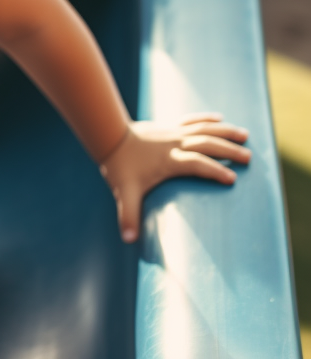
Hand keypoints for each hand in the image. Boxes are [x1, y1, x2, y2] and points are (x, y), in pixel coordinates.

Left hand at [99, 113, 250, 242]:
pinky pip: (191, 119)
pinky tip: (220, 119)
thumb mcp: (124, 192)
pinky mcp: (168, 126)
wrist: (108, 136)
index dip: (215, 171)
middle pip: (207, 144)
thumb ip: (128, 215)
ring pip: (203, 129)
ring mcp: (172, 132)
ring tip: (245, 135)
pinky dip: (206, 119)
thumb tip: (129, 240)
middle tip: (249, 157)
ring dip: (224, 132)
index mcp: (169, 160)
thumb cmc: (119, 166)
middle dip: (228, 150)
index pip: (197, 164)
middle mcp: (174, 143)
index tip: (233, 179)